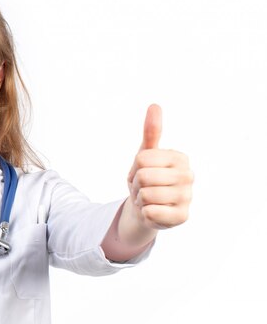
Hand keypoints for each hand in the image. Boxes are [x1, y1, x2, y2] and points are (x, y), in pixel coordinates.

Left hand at [126, 104, 193, 229]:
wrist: (145, 207)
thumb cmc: (146, 178)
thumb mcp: (145, 154)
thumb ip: (151, 132)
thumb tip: (154, 106)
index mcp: (180, 158)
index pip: (142, 159)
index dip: (135, 168)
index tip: (143, 171)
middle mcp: (188, 176)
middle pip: (144, 176)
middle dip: (136, 184)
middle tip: (144, 188)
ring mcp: (188, 197)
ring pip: (146, 195)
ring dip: (140, 200)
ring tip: (148, 199)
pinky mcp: (183, 217)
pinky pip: (151, 212)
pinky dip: (145, 213)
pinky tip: (154, 212)